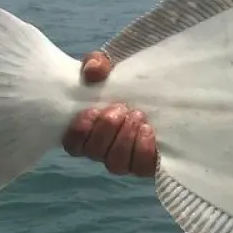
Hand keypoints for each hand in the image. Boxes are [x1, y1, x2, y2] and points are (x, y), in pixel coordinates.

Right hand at [61, 52, 158, 177]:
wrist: (159, 88)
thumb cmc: (125, 81)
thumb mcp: (110, 66)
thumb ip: (97, 63)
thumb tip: (93, 71)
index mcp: (88, 130)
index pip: (73, 145)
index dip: (80, 132)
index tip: (93, 110)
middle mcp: (104, 149)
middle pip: (95, 153)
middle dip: (106, 130)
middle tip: (121, 108)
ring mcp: (125, 158)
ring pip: (116, 164)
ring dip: (124, 139)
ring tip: (137, 116)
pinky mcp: (147, 162)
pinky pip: (141, 168)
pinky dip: (143, 151)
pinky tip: (148, 130)